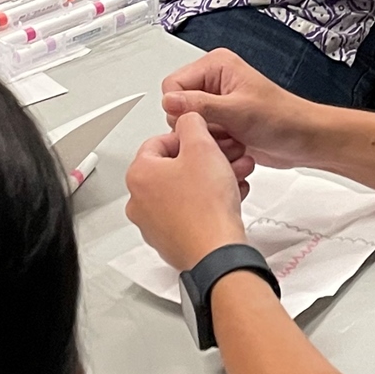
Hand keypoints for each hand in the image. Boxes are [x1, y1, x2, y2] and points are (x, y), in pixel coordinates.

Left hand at [124, 112, 249, 272]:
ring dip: (212, 180)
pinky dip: (209, 204)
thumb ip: (192, 123)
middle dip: (206, 160)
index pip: (159, 142)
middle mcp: (140, 201)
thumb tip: (188, 120)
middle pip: (174, 168)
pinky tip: (232, 199)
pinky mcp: (171, 241)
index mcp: (139, 175)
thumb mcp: (202, 147)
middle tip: (226, 158)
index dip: (188, 137)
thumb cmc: (206, 208)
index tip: (205, 141)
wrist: (217, 253)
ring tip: (236, 177)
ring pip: (185, 191)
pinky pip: (189, 213)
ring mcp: (154, 224)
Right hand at [161, 49, 322, 174]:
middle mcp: (213, 81)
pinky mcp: (220, 123)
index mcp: (215, 65)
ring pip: (188, 126)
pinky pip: (200, 138)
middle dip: (198, 126)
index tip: (204, 121)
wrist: (303, 140)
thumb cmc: (282, 118)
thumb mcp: (237, 111)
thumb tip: (168, 101)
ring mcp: (215, 103)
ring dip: (208, 139)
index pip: (172, 86)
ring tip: (232, 139)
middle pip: (177, 107)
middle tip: (224, 130)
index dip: (182, 108)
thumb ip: (200, 105)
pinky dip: (213, 147)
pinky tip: (234, 146)